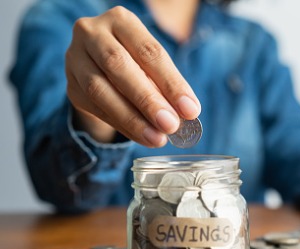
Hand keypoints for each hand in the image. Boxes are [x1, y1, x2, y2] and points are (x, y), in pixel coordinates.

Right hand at [65, 6, 200, 146]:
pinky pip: (95, 108)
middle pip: (119, 66)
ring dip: (132, 118)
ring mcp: (75, 59)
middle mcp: (92, 33)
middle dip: (148, 100)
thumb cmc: (137, 61)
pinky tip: (142, 136)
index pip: (149, 52)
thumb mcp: (153, 64)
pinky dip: (122, 125)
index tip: (190, 110)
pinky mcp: (71, 85)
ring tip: (157, 138)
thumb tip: (187, 112)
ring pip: (100, 90)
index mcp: (121, 21)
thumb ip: (166, 84)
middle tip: (170, 125)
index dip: (171, 82)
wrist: (100, 65)